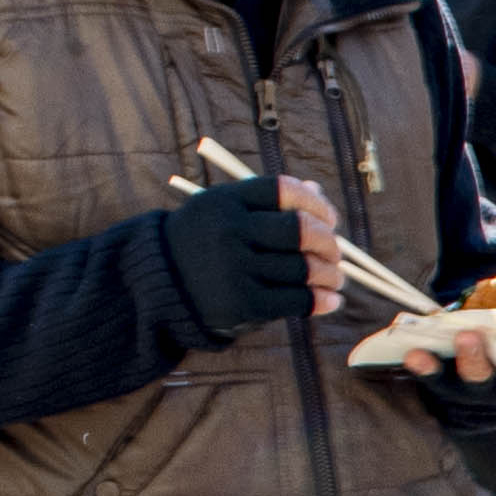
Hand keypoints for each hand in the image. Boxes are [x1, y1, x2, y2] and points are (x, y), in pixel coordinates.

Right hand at [161, 173, 328, 339]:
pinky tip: (330, 300)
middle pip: (300, 231)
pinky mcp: (242, 304)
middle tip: (336, 252)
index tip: (329, 218)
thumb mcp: (224, 211)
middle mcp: (230, 231)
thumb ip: (266, 202)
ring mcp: (235, 268)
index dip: (316, 204)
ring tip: (336, 278)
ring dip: (330, 275)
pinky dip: (320, 300)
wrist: (159, 285)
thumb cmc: (202, 242)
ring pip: (302, 269)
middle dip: (329, 242)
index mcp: (226, 200)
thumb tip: (318, 196)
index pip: (284, 191)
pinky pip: (295, 300)